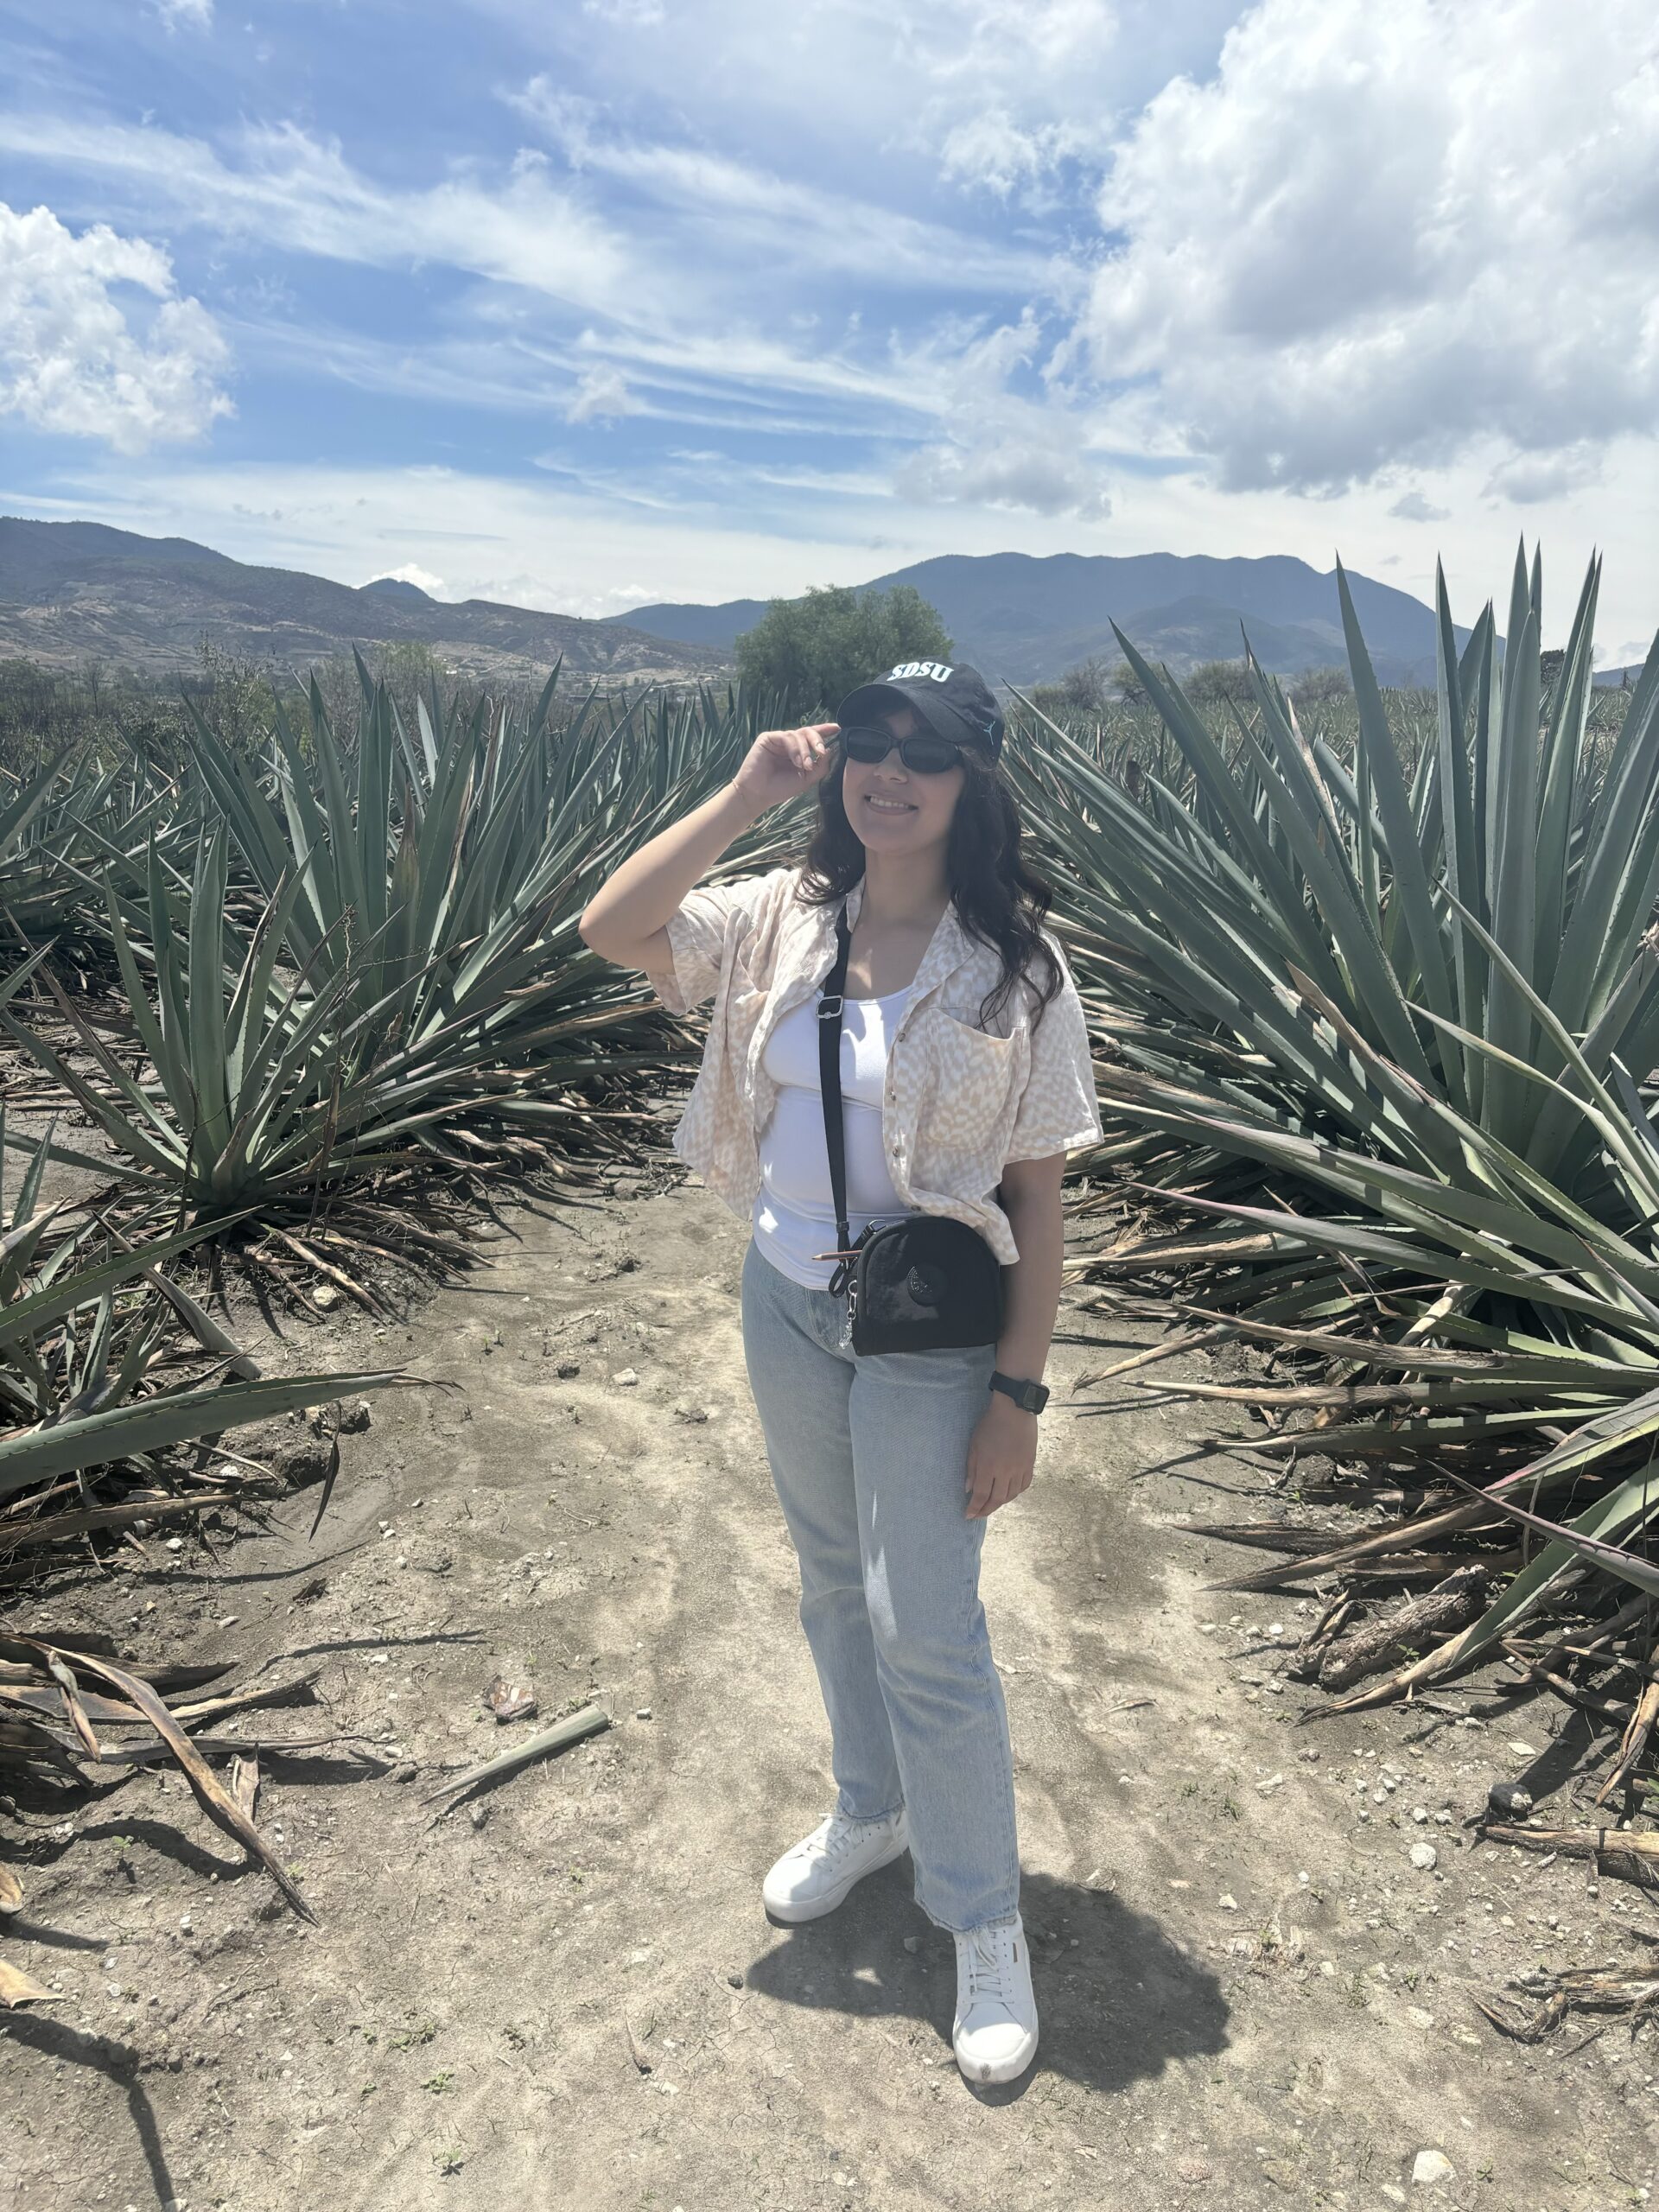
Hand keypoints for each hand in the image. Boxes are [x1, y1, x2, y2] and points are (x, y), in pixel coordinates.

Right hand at [730, 723, 837, 814]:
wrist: (759, 795)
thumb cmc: (780, 788)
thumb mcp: (807, 779)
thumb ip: (820, 766)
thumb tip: (831, 750)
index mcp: (799, 751)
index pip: (813, 737)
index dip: (825, 730)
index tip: (838, 728)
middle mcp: (789, 743)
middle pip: (808, 732)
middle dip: (817, 740)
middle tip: (822, 752)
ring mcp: (778, 740)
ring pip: (798, 735)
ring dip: (805, 750)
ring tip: (805, 766)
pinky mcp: (767, 738)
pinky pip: (786, 737)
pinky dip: (794, 749)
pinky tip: (796, 761)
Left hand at [964, 1391, 1037, 1518]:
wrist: (1015, 1410)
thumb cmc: (990, 1425)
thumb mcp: (974, 1445)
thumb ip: (971, 1469)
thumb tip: (969, 1489)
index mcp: (988, 1466)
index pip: (981, 1495)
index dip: (974, 1508)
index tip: (968, 1515)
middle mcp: (1005, 1471)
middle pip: (997, 1499)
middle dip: (986, 1510)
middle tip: (979, 1514)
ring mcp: (1020, 1469)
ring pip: (1011, 1495)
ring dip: (1000, 1503)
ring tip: (992, 1505)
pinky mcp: (1030, 1464)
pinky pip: (1024, 1485)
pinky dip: (1015, 1493)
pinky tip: (1009, 1493)